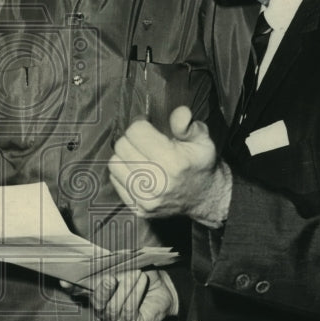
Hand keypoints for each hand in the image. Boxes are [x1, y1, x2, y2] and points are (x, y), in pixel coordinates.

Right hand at [63, 270, 175, 320]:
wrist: (165, 288)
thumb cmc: (142, 275)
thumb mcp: (126, 266)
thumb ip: (111, 263)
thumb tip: (100, 257)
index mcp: (98, 294)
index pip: (80, 292)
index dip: (72, 288)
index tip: (66, 281)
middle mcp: (104, 310)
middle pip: (97, 303)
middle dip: (102, 290)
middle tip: (110, 278)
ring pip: (113, 309)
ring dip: (126, 288)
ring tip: (137, 273)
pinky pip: (129, 313)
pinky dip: (136, 295)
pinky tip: (143, 282)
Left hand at [108, 105, 230, 224]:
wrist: (205, 199)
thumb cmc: (200, 164)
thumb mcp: (203, 140)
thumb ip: (188, 125)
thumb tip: (179, 112)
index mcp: (173, 162)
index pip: (136, 131)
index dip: (141, 124)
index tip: (147, 126)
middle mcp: (157, 182)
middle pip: (122, 146)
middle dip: (132, 139)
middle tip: (144, 141)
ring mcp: (146, 199)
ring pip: (114, 163)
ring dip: (125, 156)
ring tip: (140, 155)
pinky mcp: (138, 208)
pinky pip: (115, 180)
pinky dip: (123, 172)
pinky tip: (139, 171)